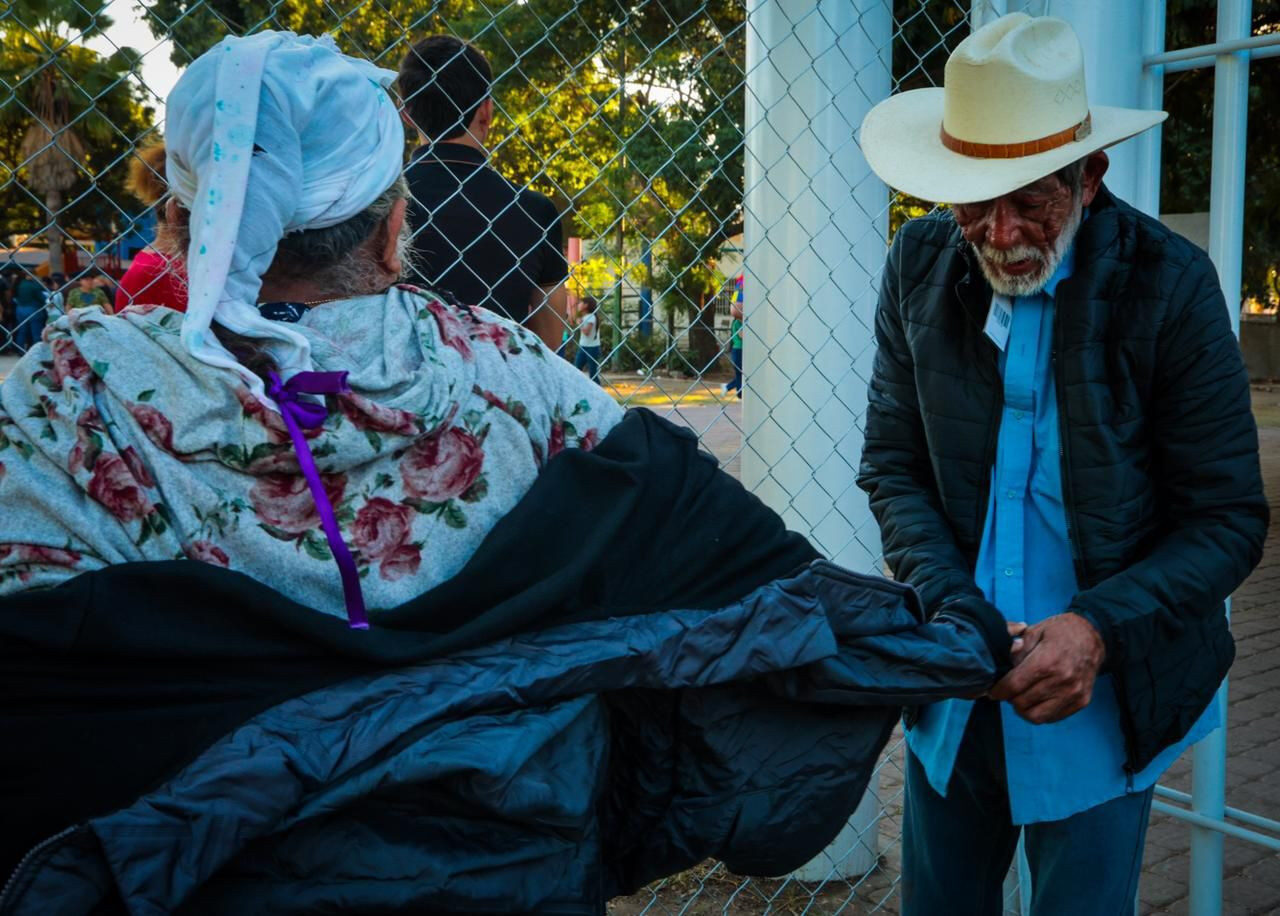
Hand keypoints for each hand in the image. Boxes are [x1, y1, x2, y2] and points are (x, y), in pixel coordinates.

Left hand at [988, 613, 1104, 723]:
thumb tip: (1002, 672)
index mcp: (1046, 662)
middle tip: (1009, 690)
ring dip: (1025, 709)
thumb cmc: (1061, 631)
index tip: (993, 691)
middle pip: (1022, 703)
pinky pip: (1053, 717)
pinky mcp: (1081, 701)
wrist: (1093, 635)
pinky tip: (1038, 698)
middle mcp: (1062, 681)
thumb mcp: (1034, 632)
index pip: (1014, 686)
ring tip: (1023, 695)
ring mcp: (1073, 694)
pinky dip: (1041, 711)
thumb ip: (1016, 653)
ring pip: (1037, 716)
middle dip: (1010, 698)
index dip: (998, 691)